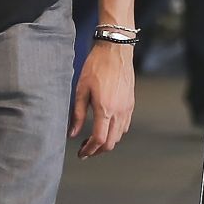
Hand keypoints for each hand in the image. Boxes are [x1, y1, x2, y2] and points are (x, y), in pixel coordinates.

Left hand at [69, 41, 134, 157]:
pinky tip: (105, 127)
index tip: (81, 153)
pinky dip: (115, 132)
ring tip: (94, 139)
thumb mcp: (81, 89)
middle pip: (111, 142)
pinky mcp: (131, 103)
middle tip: (86, 150)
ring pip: (120, 136)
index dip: (89, 150)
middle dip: (98, 150)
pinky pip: (125, 125)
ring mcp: (127, 108)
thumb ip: (77, 114)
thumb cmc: (96, 66)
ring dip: (107, 142)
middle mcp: (119, 111)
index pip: (99, 139)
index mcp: (105, 109)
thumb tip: (72, 133)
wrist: (115, 50)